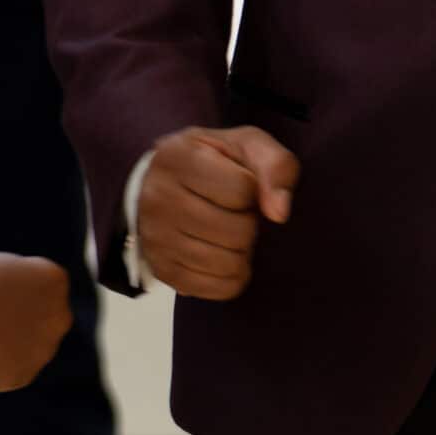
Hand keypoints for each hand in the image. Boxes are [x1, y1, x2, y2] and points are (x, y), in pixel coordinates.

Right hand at [0, 253, 70, 391]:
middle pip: (48, 321)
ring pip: (32, 349)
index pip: (48, 289)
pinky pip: (12, 371)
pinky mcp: (22, 376)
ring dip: (13, 346)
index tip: (2, 296)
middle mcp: (58, 317)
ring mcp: (42, 350)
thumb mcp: (4, 265)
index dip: (22, 293)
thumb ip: (23, 281)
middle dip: (27, 322)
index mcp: (54, 281)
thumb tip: (21, 295)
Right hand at [136, 125, 297, 301]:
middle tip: (234, 211)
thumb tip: (279, 213)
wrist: (164, 184)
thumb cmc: (214, 163)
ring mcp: (156, 238)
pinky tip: (223, 254)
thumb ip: (275, 167)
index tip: (238, 182)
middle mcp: (158, 198)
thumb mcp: (247, 146)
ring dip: (242, 250)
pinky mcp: (162, 271)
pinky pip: (220, 288)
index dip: (253, 189)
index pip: (243, 189)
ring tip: (228, 232)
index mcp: (178, 157)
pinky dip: (233, 275)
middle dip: (249, 222)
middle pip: (237, 231)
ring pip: (229, 263)